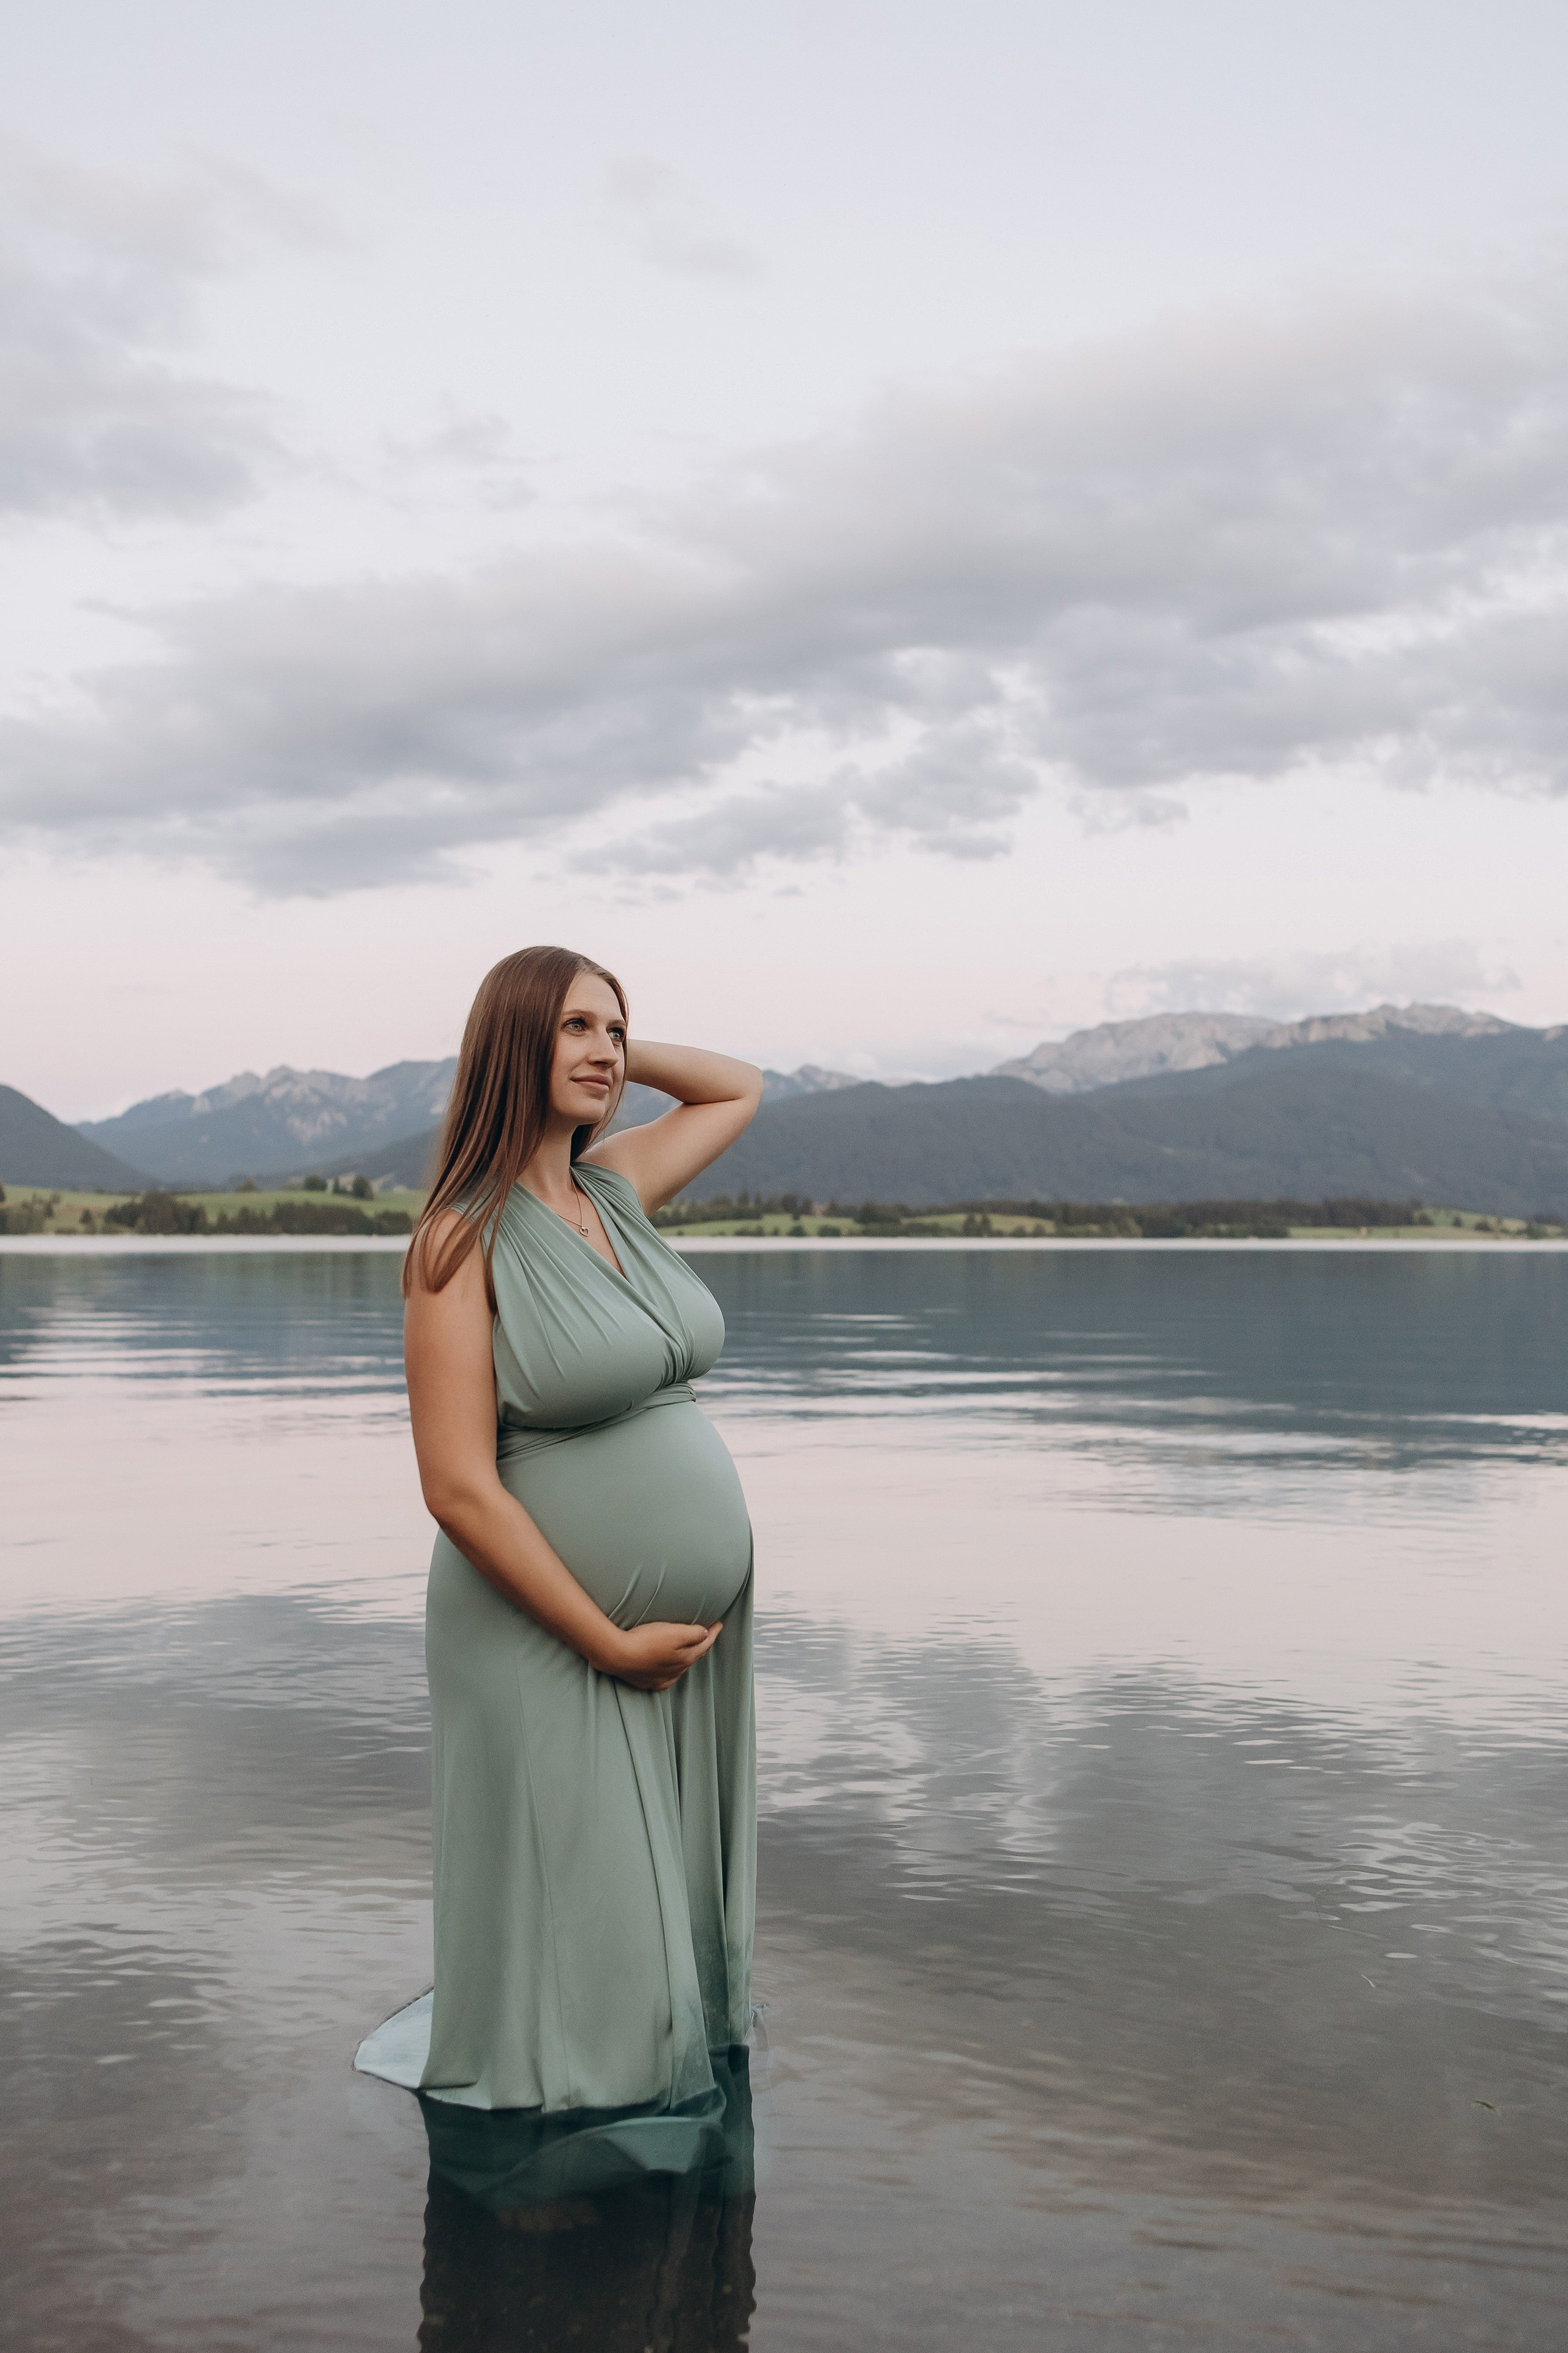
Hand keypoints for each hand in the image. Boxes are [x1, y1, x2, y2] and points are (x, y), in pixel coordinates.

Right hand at [602, 1619, 722, 1690]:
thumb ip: (694, 1633)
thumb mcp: (674, 1632)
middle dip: (701, 1644)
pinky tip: (668, 1666)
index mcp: (685, 1659)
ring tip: (689, 1647)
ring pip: (680, 1667)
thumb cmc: (645, 1641)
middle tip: (707, 1633)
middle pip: (694, 1656)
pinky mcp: (647, 1682)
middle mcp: (676, 1672)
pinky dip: (671, 1669)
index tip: (719, 1623)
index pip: (705, 1644)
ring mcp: (661, 1679)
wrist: (617, 1655)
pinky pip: (665, 1676)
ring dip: (686, 1657)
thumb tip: (706, 1634)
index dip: (713, 1632)